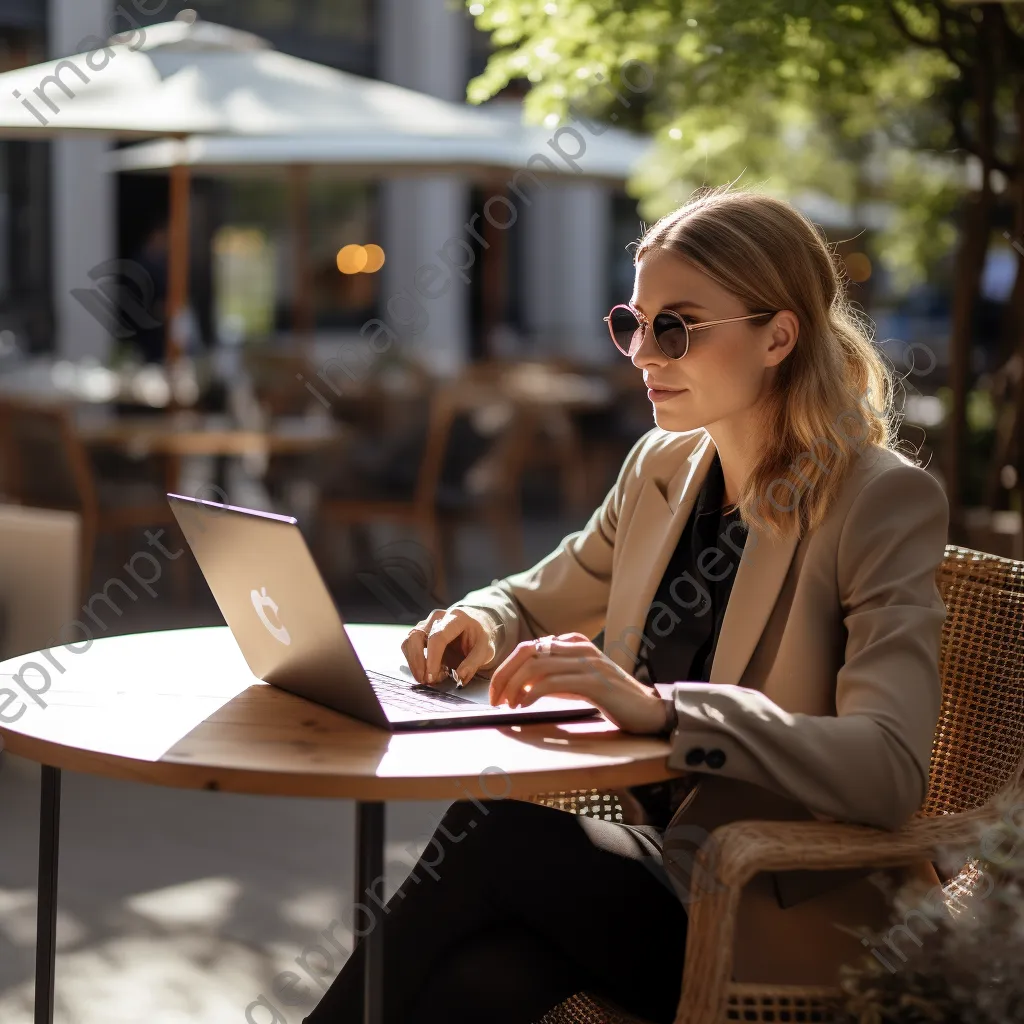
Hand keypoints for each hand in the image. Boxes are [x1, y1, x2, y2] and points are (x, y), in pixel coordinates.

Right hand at [401, 607, 497, 684]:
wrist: (475, 626)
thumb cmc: (480, 638)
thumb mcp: (486, 650)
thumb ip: (474, 663)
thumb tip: (460, 677)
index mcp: (456, 618)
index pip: (438, 636)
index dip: (433, 658)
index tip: (432, 677)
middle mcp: (437, 617)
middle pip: (417, 637)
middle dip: (418, 662)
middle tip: (426, 681)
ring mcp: (426, 623)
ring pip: (409, 641)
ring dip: (414, 663)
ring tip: (427, 679)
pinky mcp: (420, 632)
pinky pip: (408, 646)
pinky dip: (414, 662)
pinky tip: (427, 671)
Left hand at [488, 632, 669, 733]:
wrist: (648, 710)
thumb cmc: (611, 698)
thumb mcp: (577, 681)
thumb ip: (553, 676)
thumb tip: (520, 685)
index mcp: (573, 643)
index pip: (528, 647)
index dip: (506, 668)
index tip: (495, 691)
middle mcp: (578, 647)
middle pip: (527, 652)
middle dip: (504, 676)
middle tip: (494, 699)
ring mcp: (587, 662)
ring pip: (536, 666)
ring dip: (514, 687)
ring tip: (508, 705)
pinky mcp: (593, 681)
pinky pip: (552, 682)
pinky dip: (532, 694)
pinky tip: (525, 705)